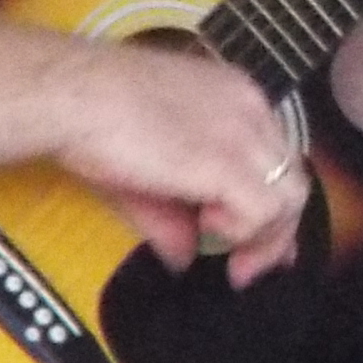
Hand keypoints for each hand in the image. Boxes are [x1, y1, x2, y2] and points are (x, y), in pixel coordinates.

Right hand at [45, 38, 313, 285]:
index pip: (277, 156)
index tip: (259, 241)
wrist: (70, 94)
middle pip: (292, 177)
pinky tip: (207, 228)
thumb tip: (184, 256)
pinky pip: (264, 210)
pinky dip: (243, 232)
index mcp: (236, 97)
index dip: (273, 202)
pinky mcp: (228, 162)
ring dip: (263, 238)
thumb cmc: (93, 117)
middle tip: (248, 268)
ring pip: (290, 196)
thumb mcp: (144, 170)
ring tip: (229, 259)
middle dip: (277, 231)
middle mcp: (251, 110)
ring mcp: (244, 134)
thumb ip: (173, 215)